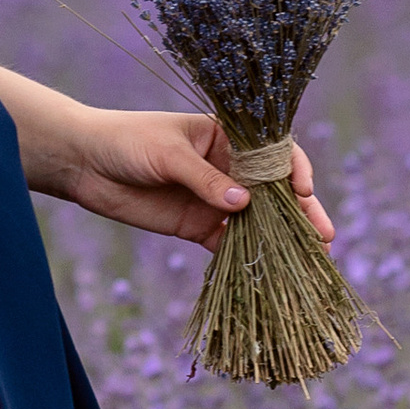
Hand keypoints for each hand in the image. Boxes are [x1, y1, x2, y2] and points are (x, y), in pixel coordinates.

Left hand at [56, 105, 334, 255]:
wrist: (84, 163)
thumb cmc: (127, 142)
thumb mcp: (167, 154)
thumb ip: (205, 180)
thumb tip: (244, 204)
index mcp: (226, 136)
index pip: (272, 152)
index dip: (294, 170)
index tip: (304, 190)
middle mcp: (228, 167)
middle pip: (274, 191)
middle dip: (302, 213)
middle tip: (325, 237)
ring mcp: (214, 199)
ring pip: (258, 220)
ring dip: (283, 239)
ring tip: (310, 259)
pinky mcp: (197, 226)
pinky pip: (229, 243)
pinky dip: (248, 256)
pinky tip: (270, 271)